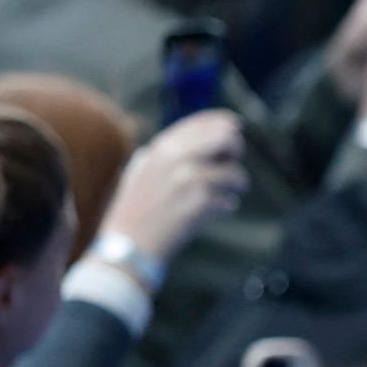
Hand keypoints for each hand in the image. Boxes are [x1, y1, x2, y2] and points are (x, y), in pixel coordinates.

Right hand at [98, 110, 247, 264]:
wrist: (129, 243)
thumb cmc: (136, 209)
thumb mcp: (144, 170)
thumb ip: (167, 153)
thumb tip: (201, 136)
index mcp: (162, 147)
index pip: (201, 123)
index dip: (224, 122)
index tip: (236, 126)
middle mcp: (175, 158)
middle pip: (226, 137)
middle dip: (234, 150)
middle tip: (230, 164)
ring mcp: (188, 180)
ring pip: (235, 173)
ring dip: (237, 184)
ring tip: (228, 193)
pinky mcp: (199, 204)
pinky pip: (229, 200)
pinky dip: (227, 205)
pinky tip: (219, 210)